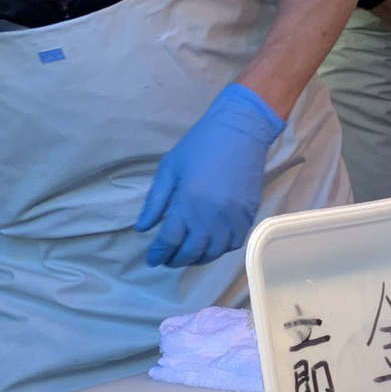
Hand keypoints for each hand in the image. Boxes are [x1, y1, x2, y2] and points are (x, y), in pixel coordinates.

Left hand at [138, 82, 284, 267]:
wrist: (241, 132)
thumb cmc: (200, 146)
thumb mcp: (169, 169)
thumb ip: (155, 202)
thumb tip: (142, 228)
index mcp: (187, 205)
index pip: (169, 241)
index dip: (158, 253)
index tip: (152, 259)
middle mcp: (210, 218)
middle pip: (191, 252)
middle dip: (175, 260)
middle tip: (167, 259)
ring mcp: (232, 219)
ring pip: (213, 252)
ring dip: (197, 259)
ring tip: (187, 256)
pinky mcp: (248, 216)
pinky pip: (233, 243)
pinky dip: (220, 250)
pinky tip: (211, 246)